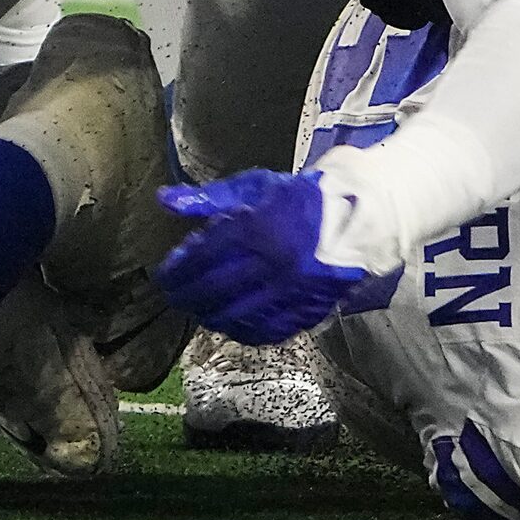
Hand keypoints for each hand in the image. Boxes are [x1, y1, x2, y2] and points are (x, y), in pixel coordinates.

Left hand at [155, 170, 369, 344]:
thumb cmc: (298, 198)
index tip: (165, 276)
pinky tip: (231, 325)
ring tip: (198, 311)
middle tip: (173, 297)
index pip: (203, 257)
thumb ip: (207, 199)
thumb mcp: (252, 188)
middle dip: (187, 296)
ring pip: (240, 315)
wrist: (356, 214)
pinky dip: (245, 331)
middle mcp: (273, 263)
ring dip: (211, 316)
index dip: (178, 270)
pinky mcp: (309, 308)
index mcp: (257, 229)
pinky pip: (269, 330)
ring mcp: (292, 290)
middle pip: (216, 289)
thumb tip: (163, 201)